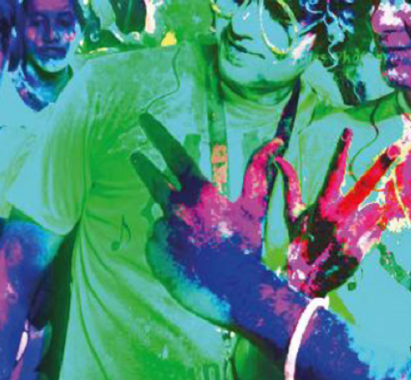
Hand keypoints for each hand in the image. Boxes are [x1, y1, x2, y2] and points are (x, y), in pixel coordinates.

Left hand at [130, 112, 279, 326]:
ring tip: (196, 240)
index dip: (159, 135)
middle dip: (144, 166)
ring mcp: (163, 233)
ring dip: (174, 221)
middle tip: (136, 156)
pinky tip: (187, 257)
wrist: (236, 292)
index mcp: (200, 193)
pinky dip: (169, 244)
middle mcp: (176, 209)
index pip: (175, 155)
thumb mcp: (255, 205)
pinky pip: (159, 242)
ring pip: (162, 217)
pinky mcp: (154, 254)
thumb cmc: (247, 246)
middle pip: (154, 180)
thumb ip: (258, 171)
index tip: (144, 119)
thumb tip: (274, 142)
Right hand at [278, 130, 410, 296]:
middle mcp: (338, 218)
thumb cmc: (300, 243)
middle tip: (395, 149)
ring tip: (355, 227)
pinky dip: (372, 231)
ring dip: (372, 212)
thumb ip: (290, 185)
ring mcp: (352, 234)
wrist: (306, 282)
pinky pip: (377, 231)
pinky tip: (357, 240)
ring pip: (375, 210)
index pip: (333, 172)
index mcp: (322, 207)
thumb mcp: (293, 215)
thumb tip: (280, 159)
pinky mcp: (362, 251)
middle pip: (364, 185)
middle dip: (380, 166)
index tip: (348, 131)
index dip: (341, 150)